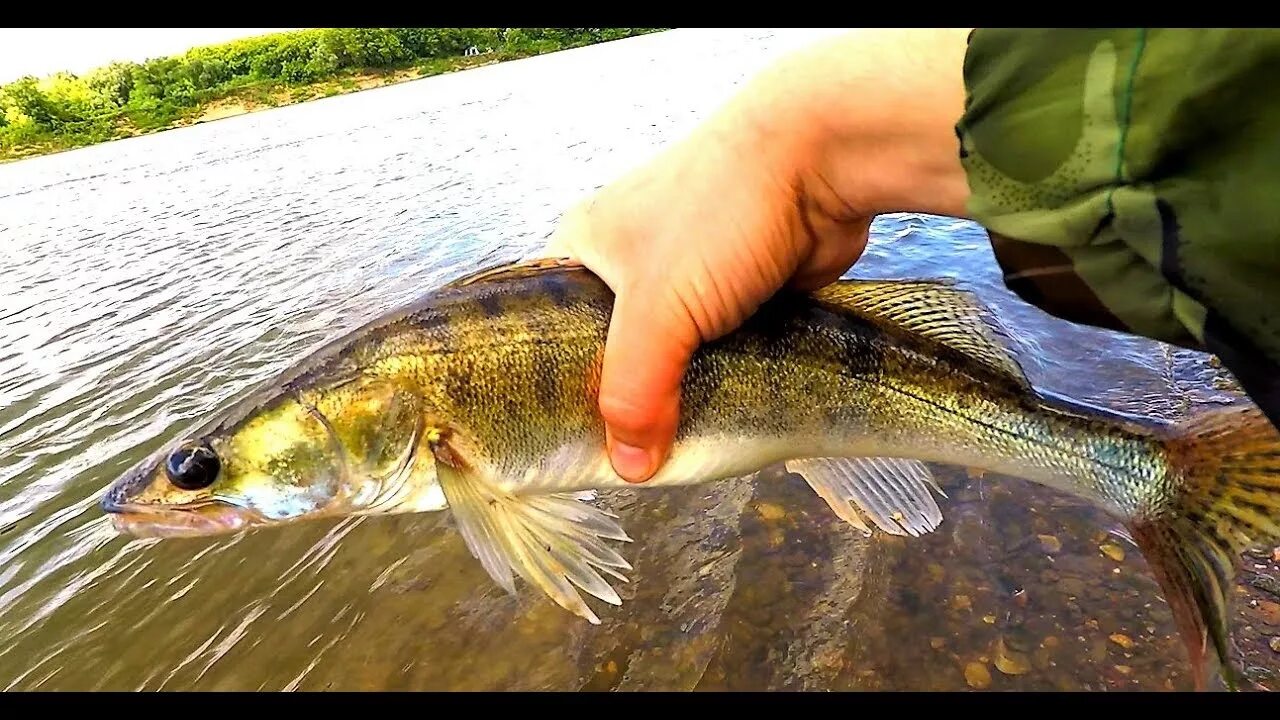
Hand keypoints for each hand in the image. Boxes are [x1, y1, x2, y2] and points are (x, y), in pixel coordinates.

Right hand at [542, 28, 972, 481]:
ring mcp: (687, 277)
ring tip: (670, 451)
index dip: (552, 389)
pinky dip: (719, 382)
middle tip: (624, 460)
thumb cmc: (721, 213)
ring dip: (676, 396)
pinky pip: (716, 354)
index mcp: (585, 248)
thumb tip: (628, 469)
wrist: (824, 160)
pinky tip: (718, 418)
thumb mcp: (659, 309)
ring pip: (669, 359)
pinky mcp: (737, 293)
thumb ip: (634, 391)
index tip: (560, 443)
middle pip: (612, 354)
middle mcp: (628, 261)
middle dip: (623, 402)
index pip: (545, 332)